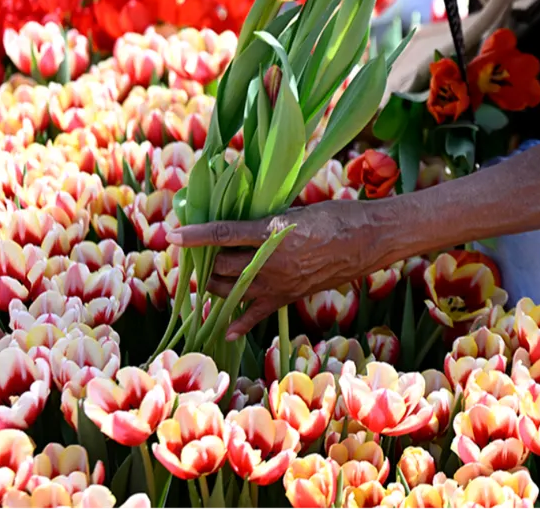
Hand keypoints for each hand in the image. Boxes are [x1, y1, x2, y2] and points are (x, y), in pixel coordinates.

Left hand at [167, 199, 382, 339]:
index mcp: (271, 234)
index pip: (223, 235)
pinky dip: (239, 324)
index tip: (171, 235)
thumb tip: (241, 223)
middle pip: (222, 267)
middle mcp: (270, 263)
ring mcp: (278, 284)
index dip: (195, 235)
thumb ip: (265, 220)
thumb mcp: (295, 209)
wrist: (367, 240)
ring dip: (214, 284)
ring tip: (204, 276)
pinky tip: (225, 330)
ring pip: (232, 290)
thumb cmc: (335, 216)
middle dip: (203, 261)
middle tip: (192, 253)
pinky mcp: (288, 297)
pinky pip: (257, 314)